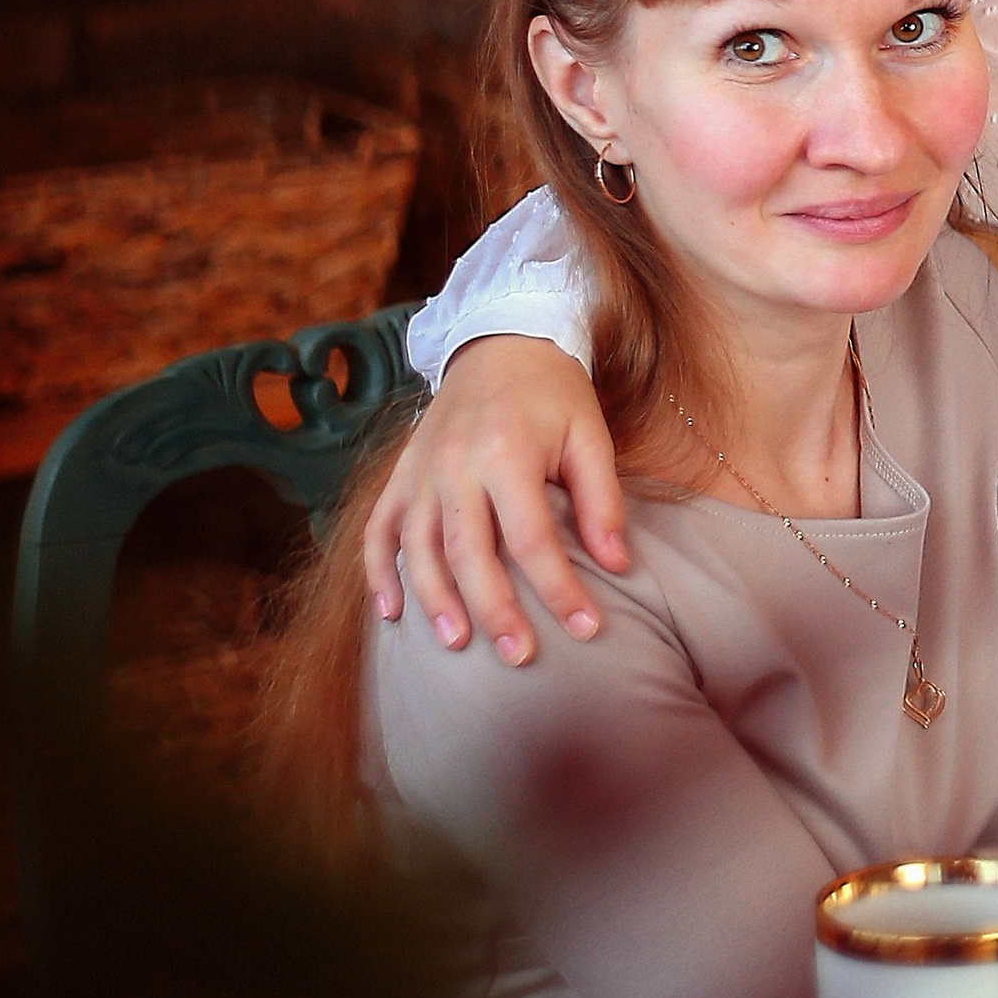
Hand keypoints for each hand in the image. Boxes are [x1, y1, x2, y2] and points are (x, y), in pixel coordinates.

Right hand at [360, 336, 628, 665]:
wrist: (499, 342)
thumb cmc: (553, 393)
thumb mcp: (590, 435)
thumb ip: (601, 500)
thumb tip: (618, 564)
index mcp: (506, 452)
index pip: (533, 539)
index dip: (560, 588)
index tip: (587, 629)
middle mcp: (454, 465)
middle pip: (469, 552)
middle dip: (494, 609)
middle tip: (519, 655)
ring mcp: (420, 472)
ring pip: (418, 549)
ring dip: (434, 601)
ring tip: (457, 644)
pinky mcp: (399, 476)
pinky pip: (379, 530)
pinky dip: (378, 573)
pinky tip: (390, 613)